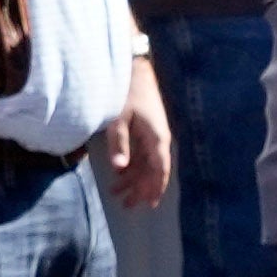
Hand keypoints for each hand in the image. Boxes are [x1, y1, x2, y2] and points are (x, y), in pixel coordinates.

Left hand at [102, 80, 171, 211]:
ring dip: (132, 179)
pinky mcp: (146, 130)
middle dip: (140, 189)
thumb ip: (119, 143)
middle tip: (126, 206)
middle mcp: (158, 140)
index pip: (160, 170)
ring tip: (117, 194)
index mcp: (157, 139)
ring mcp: (153, 135)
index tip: (150, 204)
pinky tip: (119, 175)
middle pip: (152, 171)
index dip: (155, 188)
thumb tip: (120, 168)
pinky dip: (130, 165)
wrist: (136, 70)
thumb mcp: (119, 119)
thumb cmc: (127, 93)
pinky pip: (140, 154)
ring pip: (145, 164)